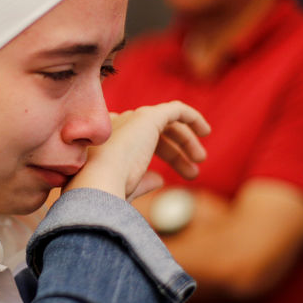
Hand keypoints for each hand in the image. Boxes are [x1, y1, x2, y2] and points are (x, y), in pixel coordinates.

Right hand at [66, 101, 209, 201]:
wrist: (97, 181)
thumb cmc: (105, 192)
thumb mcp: (125, 188)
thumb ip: (143, 181)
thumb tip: (160, 180)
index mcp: (107, 141)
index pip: (137, 143)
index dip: (158, 156)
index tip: (168, 180)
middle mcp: (117, 126)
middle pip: (153, 134)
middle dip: (174, 153)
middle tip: (193, 173)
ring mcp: (131, 119)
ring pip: (166, 123)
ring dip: (185, 140)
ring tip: (200, 160)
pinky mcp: (148, 116)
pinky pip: (175, 110)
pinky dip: (192, 117)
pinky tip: (205, 131)